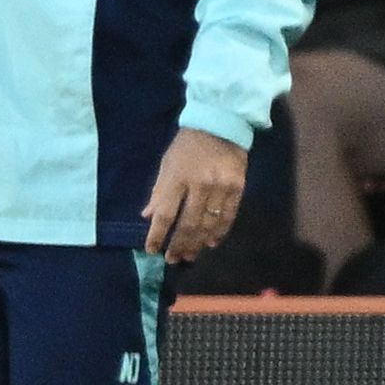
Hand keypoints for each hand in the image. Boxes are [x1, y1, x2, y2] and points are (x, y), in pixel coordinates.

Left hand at [142, 126, 248, 261]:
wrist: (221, 124)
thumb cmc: (188, 145)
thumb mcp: (167, 163)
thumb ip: (159, 190)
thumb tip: (148, 216)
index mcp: (177, 178)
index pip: (165, 214)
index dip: (157, 235)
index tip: (151, 250)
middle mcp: (199, 185)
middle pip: (187, 224)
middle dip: (178, 245)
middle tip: (173, 259)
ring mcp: (220, 188)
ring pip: (208, 224)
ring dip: (197, 243)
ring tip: (190, 255)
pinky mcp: (237, 188)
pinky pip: (228, 217)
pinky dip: (219, 232)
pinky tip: (211, 242)